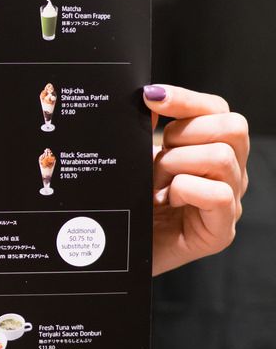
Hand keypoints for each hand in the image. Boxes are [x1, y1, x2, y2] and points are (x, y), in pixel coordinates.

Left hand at [144, 84, 248, 275]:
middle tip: (157, 158)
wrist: (115, 251)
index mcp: (212, 150)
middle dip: (185, 134)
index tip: (150, 97)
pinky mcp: (220, 231)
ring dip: (177, 165)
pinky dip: (185, 191)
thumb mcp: (136, 159)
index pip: (217, 110)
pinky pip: (218, 194)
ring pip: (223, 157)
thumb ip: (145, 129)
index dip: (186, 99)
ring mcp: (229, 202)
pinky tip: (165, 202)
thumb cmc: (129, 203)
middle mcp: (229, 173)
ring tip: (155, 186)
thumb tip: (152, 97)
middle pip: (232, 126)